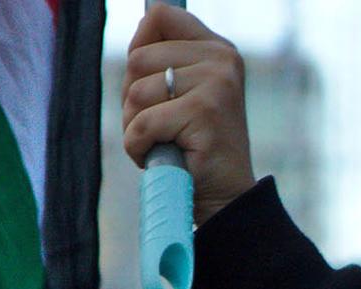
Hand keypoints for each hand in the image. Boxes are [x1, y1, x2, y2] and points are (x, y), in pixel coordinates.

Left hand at [121, 4, 256, 226]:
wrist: (225, 198)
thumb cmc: (195, 148)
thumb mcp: (183, 93)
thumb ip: (165, 57)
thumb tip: (146, 15)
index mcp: (218, 50)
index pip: (160, 15)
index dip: (140, 48)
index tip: (154, 83)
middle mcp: (222, 60)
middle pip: (138, 58)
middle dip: (135, 98)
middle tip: (163, 125)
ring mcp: (216, 84)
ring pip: (136, 93)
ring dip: (137, 126)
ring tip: (166, 142)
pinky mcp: (204, 112)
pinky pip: (141, 124)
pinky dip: (140, 148)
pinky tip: (164, 156)